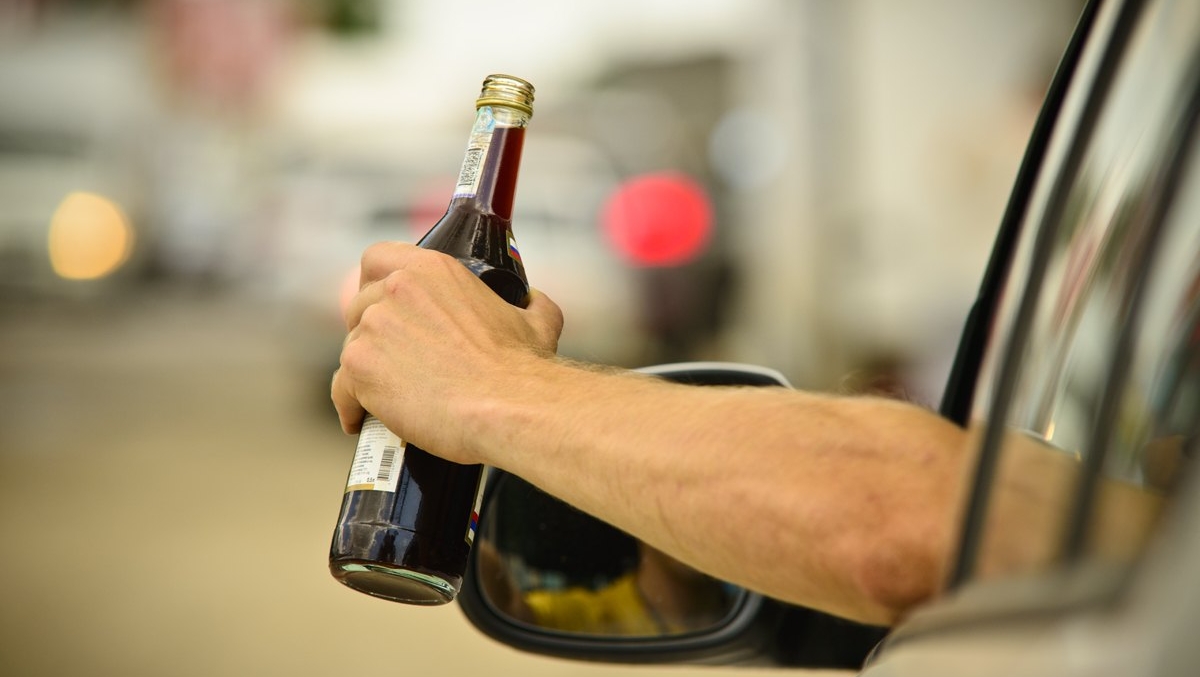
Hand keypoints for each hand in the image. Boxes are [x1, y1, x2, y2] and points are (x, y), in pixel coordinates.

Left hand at [331, 242, 562, 462]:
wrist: (509, 407)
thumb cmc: (523, 369)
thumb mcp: (537, 320)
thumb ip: (531, 302)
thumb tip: (534, 299)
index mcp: (432, 270)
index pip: (377, 258)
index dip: (375, 283)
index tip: (384, 305)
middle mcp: (396, 290)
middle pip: (360, 307)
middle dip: (372, 334)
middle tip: (393, 361)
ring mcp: (374, 328)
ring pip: (351, 348)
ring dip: (364, 371)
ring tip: (385, 397)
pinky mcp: (360, 367)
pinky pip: (341, 389)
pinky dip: (350, 407)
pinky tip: (362, 421)